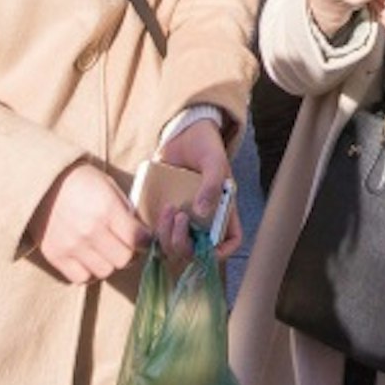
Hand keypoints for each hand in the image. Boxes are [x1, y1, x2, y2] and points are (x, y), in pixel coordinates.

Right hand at [25, 161, 147, 283]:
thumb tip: (141, 234)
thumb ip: (124, 211)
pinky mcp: (55, 256)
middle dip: (129, 253)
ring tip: (106, 252)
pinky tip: (89, 260)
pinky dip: (88, 272)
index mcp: (107, 209)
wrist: (42, 183)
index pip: (137, 239)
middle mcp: (90, 231)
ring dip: (109, 263)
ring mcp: (72, 246)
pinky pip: (81, 278)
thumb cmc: (81, 181)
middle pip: (123, 260)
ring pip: (104, 271)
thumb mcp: (109, 187)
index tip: (144, 239)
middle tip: (126, 247)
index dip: (145, 241)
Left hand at [147, 117, 239, 254]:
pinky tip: (158, 211)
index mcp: (222, 210)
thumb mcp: (214, 162)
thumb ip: (211, 185)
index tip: (208, 248)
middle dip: (185, 243)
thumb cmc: (206, 146)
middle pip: (196, 251)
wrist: (183, 132)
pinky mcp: (162, 213)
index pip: (229, 241)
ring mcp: (182, 218)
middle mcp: (203, 220)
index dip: (222, 252)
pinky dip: (155, 231)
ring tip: (167, 209)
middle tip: (179, 217)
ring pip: (174, 247)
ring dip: (168, 236)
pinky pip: (157, 233)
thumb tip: (202, 212)